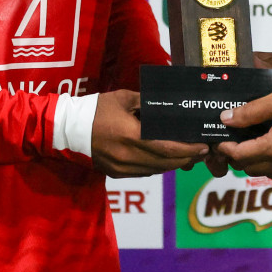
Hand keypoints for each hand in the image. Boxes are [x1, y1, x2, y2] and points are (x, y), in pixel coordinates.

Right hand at [90, 90, 208, 177]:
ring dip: (174, 165)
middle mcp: (128, 156)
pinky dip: (159, 167)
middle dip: (187, 158)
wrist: (67, 130)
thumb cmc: (96, 109)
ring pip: (157, 171)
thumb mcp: (124, 98)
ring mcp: (122, 168)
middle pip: (165, 163)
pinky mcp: (117, 174)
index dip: (188, 150)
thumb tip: (170, 105)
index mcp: (131, 135)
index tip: (204, 145)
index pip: (167, 148)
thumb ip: (148, 102)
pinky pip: (145, 173)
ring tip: (189, 156)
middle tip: (202, 151)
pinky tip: (167, 160)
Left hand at [213, 83, 271, 177]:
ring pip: (268, 172)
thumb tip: (226, 119)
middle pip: (251, 168)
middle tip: (235, 139)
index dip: (226, 149)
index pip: (240, 157)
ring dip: (257, 160)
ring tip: (255, 139)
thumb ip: (251, 112)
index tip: (220, 140)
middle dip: (240, 156)